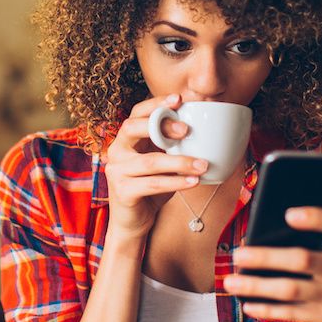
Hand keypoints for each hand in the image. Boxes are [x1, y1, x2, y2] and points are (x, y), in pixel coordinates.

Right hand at [103, 93, 209, 239]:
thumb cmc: (150, 188)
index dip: (156, 103)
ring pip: (150, 161)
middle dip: (161, 125)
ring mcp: (116, 171)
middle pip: (133, 128)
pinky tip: (194, 181)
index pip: (137, 113)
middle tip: (187, 130)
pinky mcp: (123, 191)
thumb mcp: (161, 161)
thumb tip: (204, 129)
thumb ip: (171, 146)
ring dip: (180, 162)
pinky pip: (153, 184)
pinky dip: (176, 182)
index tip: (179, 99)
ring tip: (203, 164)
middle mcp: (116, 151)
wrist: (133, 222)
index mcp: (126, 139)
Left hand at [224, 207, 321, 321]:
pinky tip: (248, 304)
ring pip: (291, 290)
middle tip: (237, 255)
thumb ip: (316, 240)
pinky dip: (267, 309)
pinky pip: (292, 313)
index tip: (288, 214)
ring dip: (257, 286)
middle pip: (303, 260)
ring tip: (231, 282)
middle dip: (266, 257)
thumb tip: (263, 237)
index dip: (315, 218)